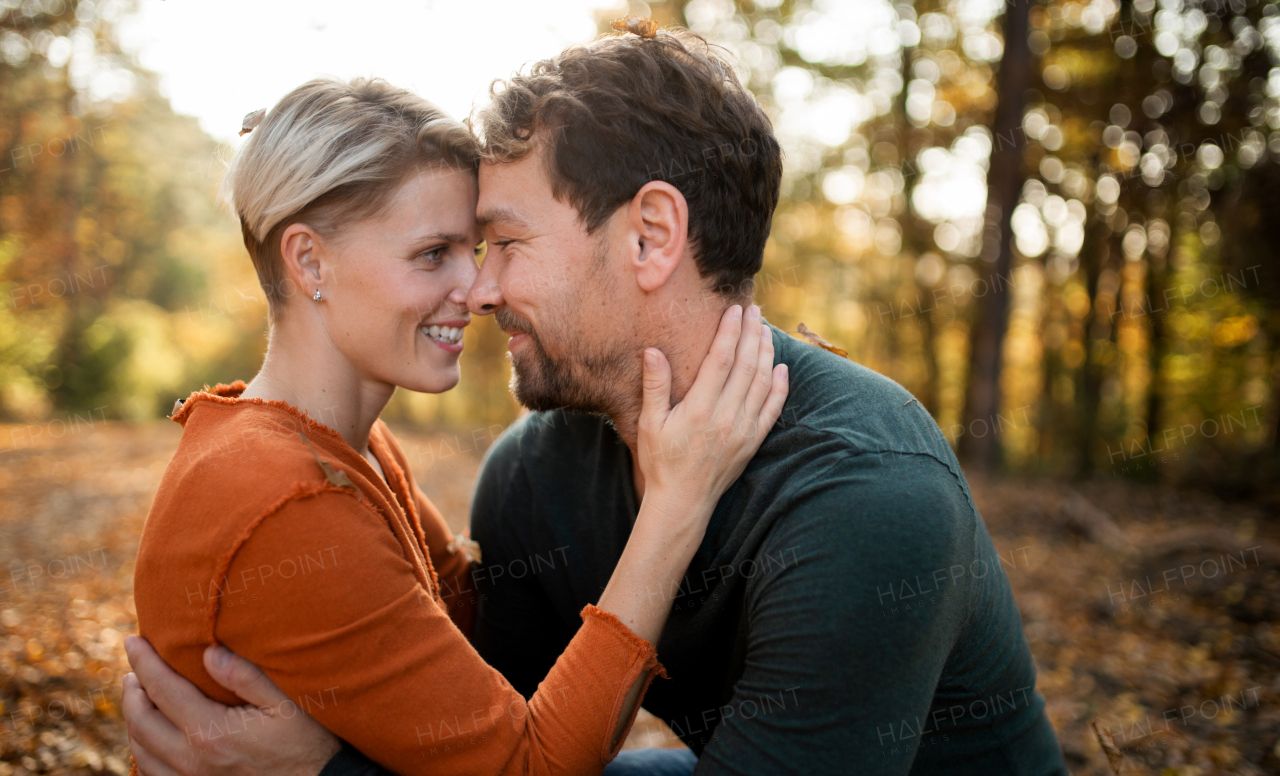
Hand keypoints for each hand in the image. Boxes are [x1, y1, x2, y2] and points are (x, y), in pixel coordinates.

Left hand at [123, 636, 340, 775]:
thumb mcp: (285, 704)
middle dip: (131, 691)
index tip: (132, 640)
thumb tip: (208, 652)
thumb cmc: (307, 743)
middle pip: (140, 721)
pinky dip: (143, 751)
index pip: (162, 689)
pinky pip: (152, 774)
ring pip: (140, 751)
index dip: (144, 661)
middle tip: (133, 668)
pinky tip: (153, 737)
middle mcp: (191, 760)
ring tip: (139, 698)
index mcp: (211, 731)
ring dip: (133, 720)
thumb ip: (245, 676)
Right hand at [637, 304, 787, 519]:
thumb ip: (655, 386)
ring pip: (763, 383)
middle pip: (747, 365)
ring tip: (765, 331)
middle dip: (752, 334)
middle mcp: (726, 417)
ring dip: (766, 354)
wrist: (682, 502)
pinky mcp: (752, 442)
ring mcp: (743, 430)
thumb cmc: (661, 461)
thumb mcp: (649, 423)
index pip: (721, 360)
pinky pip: (773, 410)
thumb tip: (653, 351)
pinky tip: (782, 369)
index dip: (730, 332)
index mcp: (700, 408)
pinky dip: (780, 387)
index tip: (735, 310)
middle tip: (755, 310)